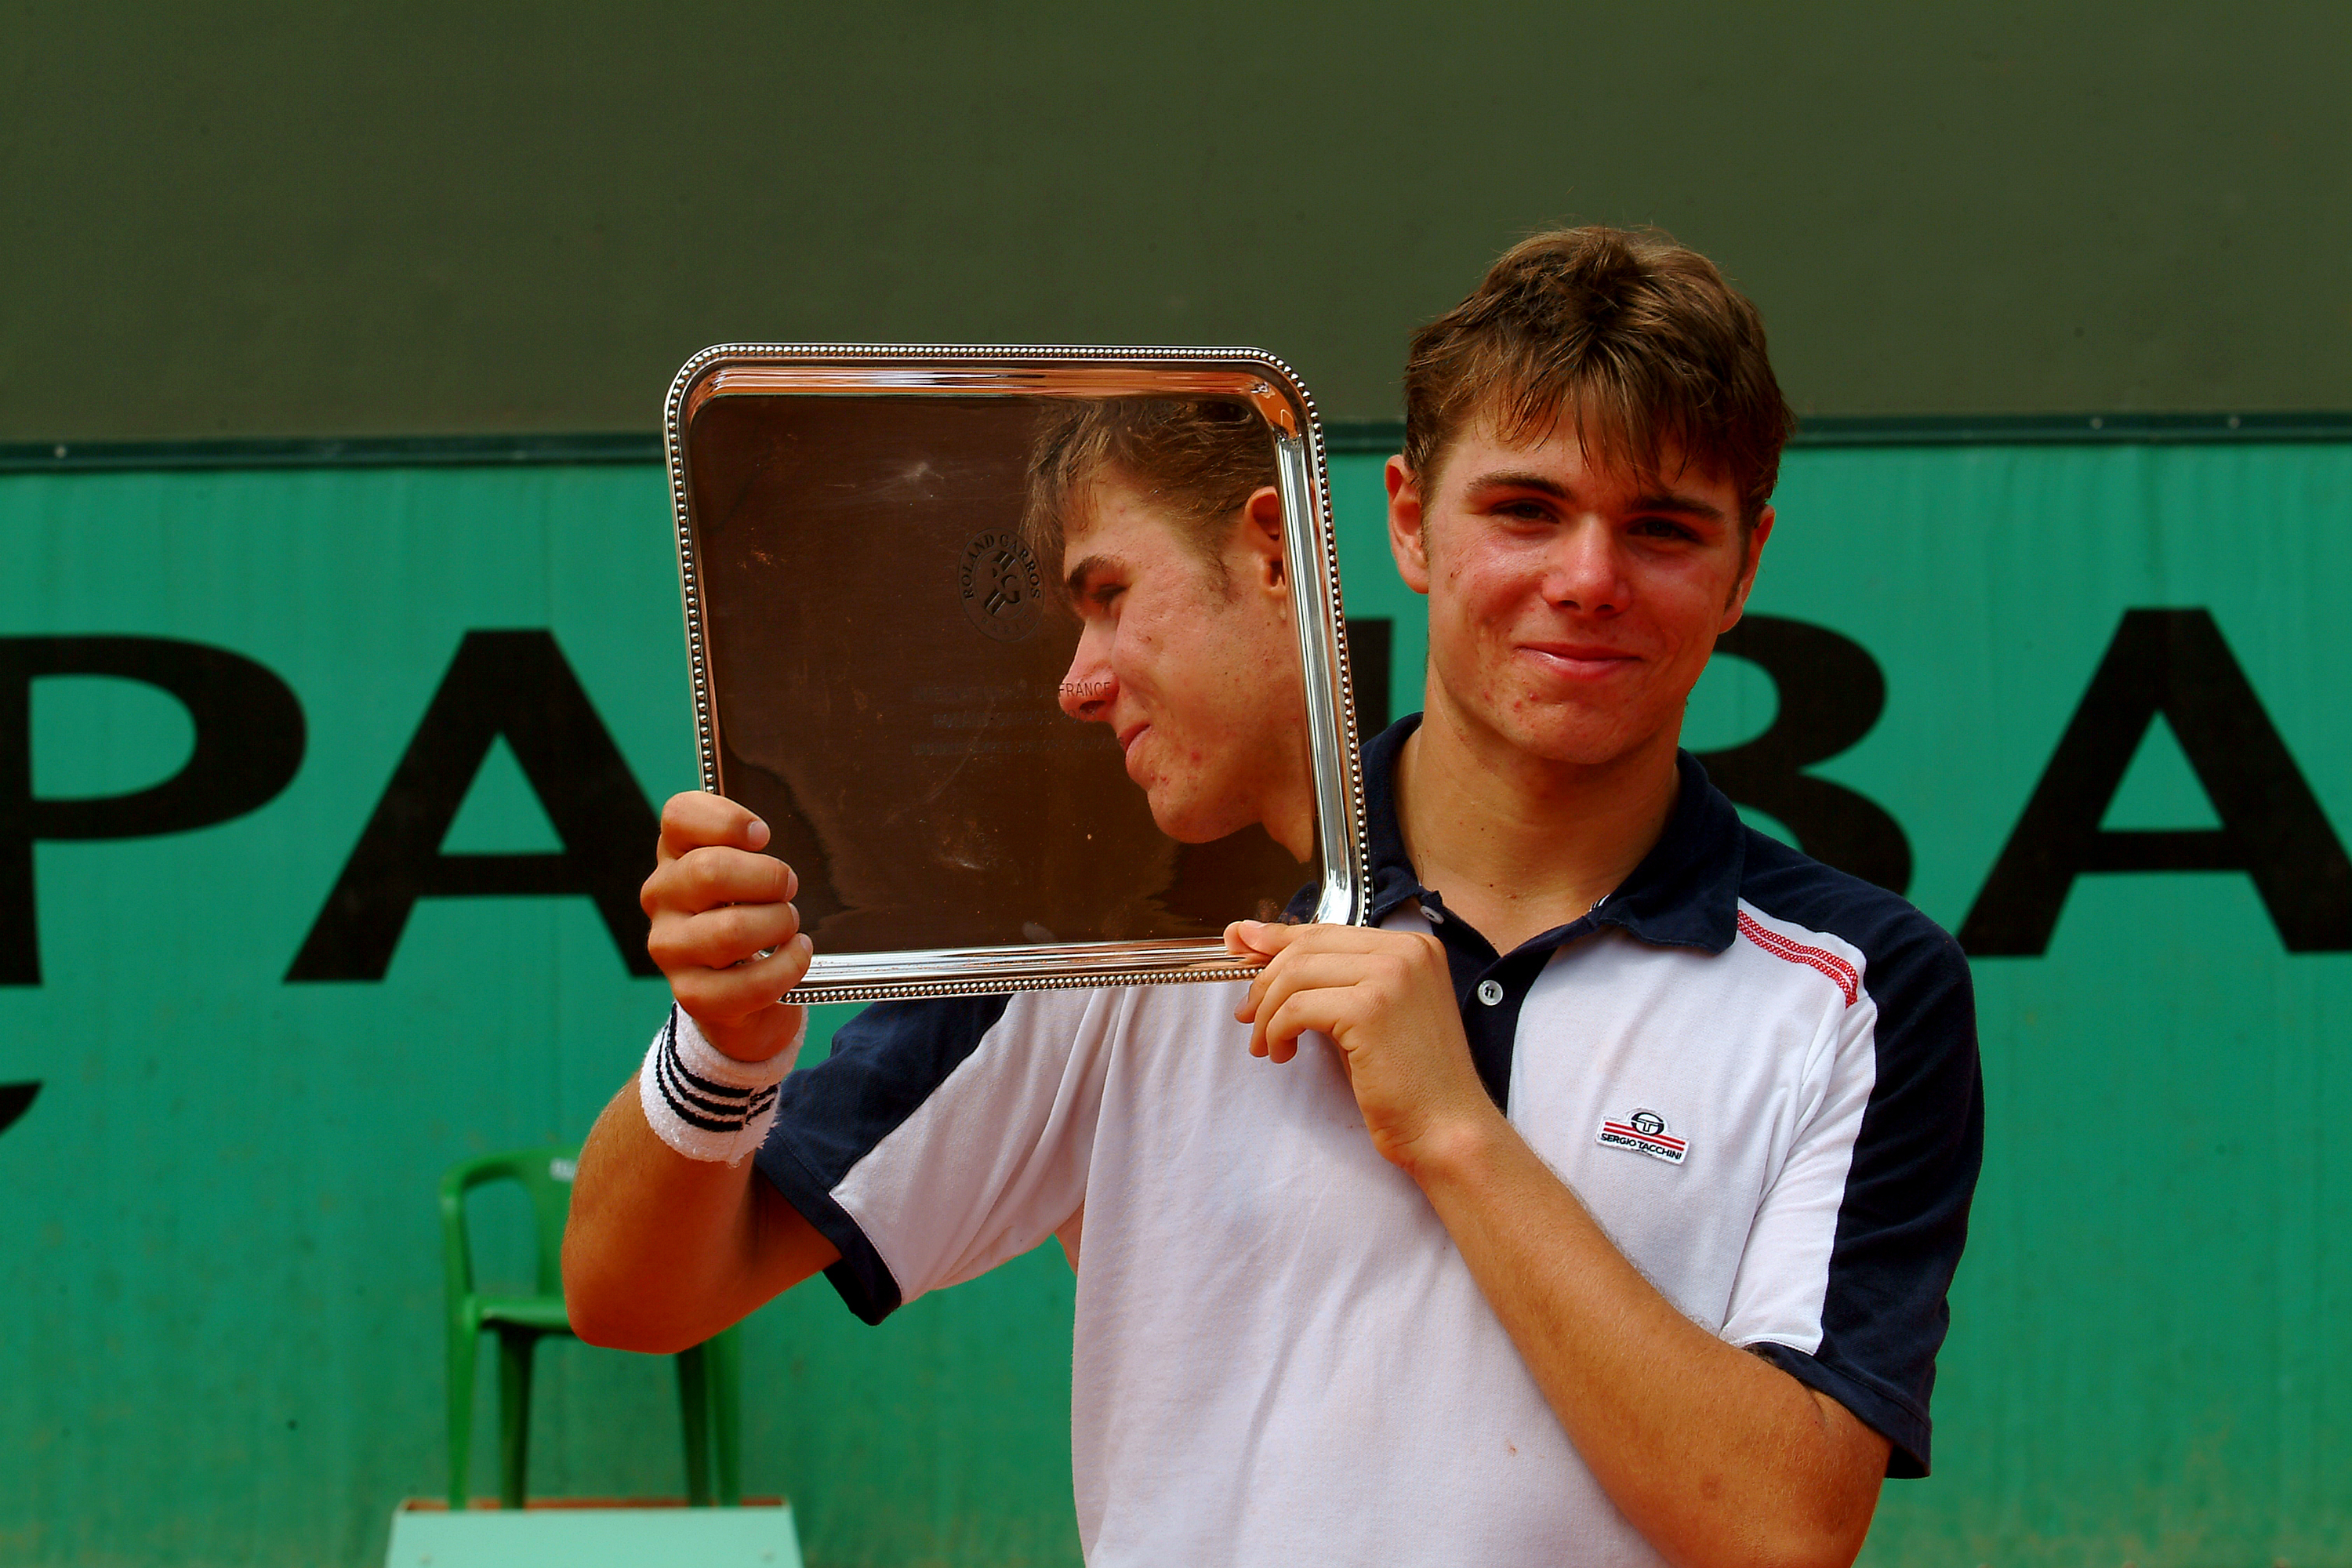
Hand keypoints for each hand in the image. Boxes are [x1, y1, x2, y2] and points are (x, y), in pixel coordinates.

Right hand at [641, 791, 810, 1061]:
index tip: (763, 836)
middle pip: (710, 871)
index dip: (728, 820)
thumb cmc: (751, 912)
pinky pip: (748, 983)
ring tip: (788, 926)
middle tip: (789, 888)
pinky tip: (795, 955)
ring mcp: (670, 947)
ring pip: (731, 930)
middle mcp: (662, 896)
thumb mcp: (748, 870)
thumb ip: (752, 845)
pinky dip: (786, 967)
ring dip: (778, 925)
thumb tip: (761, 834)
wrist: (742, 993)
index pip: (679, 816)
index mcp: (675, 853)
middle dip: (769, 879)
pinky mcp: (690, 993)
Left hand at [1225, 921, 1502, 1175]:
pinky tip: (1282, 1054)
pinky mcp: (1371, 1008)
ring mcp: (1392, 975)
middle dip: (1265, 980)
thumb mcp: (1367, 1015)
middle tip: (1248, 1017)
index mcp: (1414, 946)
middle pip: (1307, 946)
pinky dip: (1277, 1031)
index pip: (1328, 931)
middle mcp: (1407, 950)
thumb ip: (1329, 981)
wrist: (1447, 1130)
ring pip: (1296, 974)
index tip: (1239, 943)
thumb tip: (1261, 946)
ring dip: (1267, 1012)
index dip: (1276, 938)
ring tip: (1266, 1044)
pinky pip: (1297, 1008)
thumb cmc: (1407, 1082)